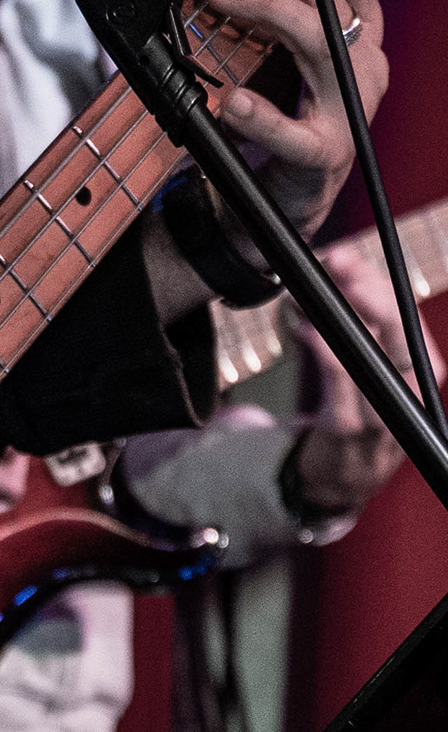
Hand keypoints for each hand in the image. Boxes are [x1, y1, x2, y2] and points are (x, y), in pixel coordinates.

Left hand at [199, 0, 386, 239]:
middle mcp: (364, 60)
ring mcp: (350, 107)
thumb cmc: (281, 101)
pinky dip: (263, 116)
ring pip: (318, 42)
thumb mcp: (275, 38)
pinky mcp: (324, 154)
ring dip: (263, 8)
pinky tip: (233, 101)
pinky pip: (295, 133)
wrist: (282, 187)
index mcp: (360, 25)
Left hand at [292, 241, 445, 516]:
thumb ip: (359, 323)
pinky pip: (343, 387)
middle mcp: (414, 392)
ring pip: (372, 356)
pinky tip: (307, 330)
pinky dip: (325, 354)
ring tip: (315, 291)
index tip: (347, 256)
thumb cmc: (359, 408)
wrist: (346, 475)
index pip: (407, 317)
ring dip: (340, 317)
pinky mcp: (352, 430)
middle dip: (368, 291)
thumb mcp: (373, 366)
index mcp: (424, 370)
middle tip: (338, 262)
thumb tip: (332, 268)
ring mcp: (385, 414)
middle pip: (400, 333)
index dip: (377, 283)